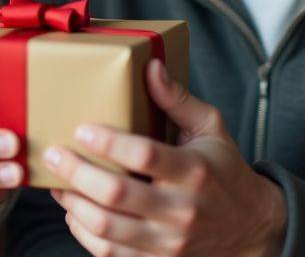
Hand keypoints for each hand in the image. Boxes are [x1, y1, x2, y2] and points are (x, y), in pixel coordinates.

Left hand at [44, 60, 286, 256]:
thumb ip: (177, 99)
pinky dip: (84, 232)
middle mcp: (181, 210)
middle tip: (54, 154)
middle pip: (117, 195)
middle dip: (77, 172)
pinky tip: (75, 210)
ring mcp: (168, 241)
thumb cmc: (223, 170)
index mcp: (194, 171)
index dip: (108, 143)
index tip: (81, 128)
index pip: (145, 156)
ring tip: (56, 182)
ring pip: (107, 229)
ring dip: (73, 204)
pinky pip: (109, 253)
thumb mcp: (211, 128)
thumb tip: (150, 66)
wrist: (250, 227)